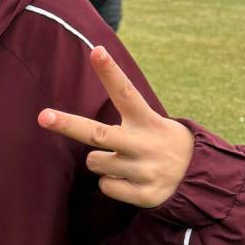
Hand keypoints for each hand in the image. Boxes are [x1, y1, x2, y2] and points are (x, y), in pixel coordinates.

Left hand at [38, 46, 193, 207]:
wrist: (200, 179)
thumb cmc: (160, 143)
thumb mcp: (151, 122)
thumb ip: (125, 113)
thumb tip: (96, 104)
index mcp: (147, 120)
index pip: (126, 92)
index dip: (110, 72)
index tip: (96, 50)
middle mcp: (146, 143)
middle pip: (98, 134)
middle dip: (68, 124)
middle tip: (44, 116)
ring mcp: (146, 170)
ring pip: (95, 163)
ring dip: (101, 162)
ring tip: (125, 161)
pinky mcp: (146, 194)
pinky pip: (106, 186)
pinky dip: (112, 183)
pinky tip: (132, 180)